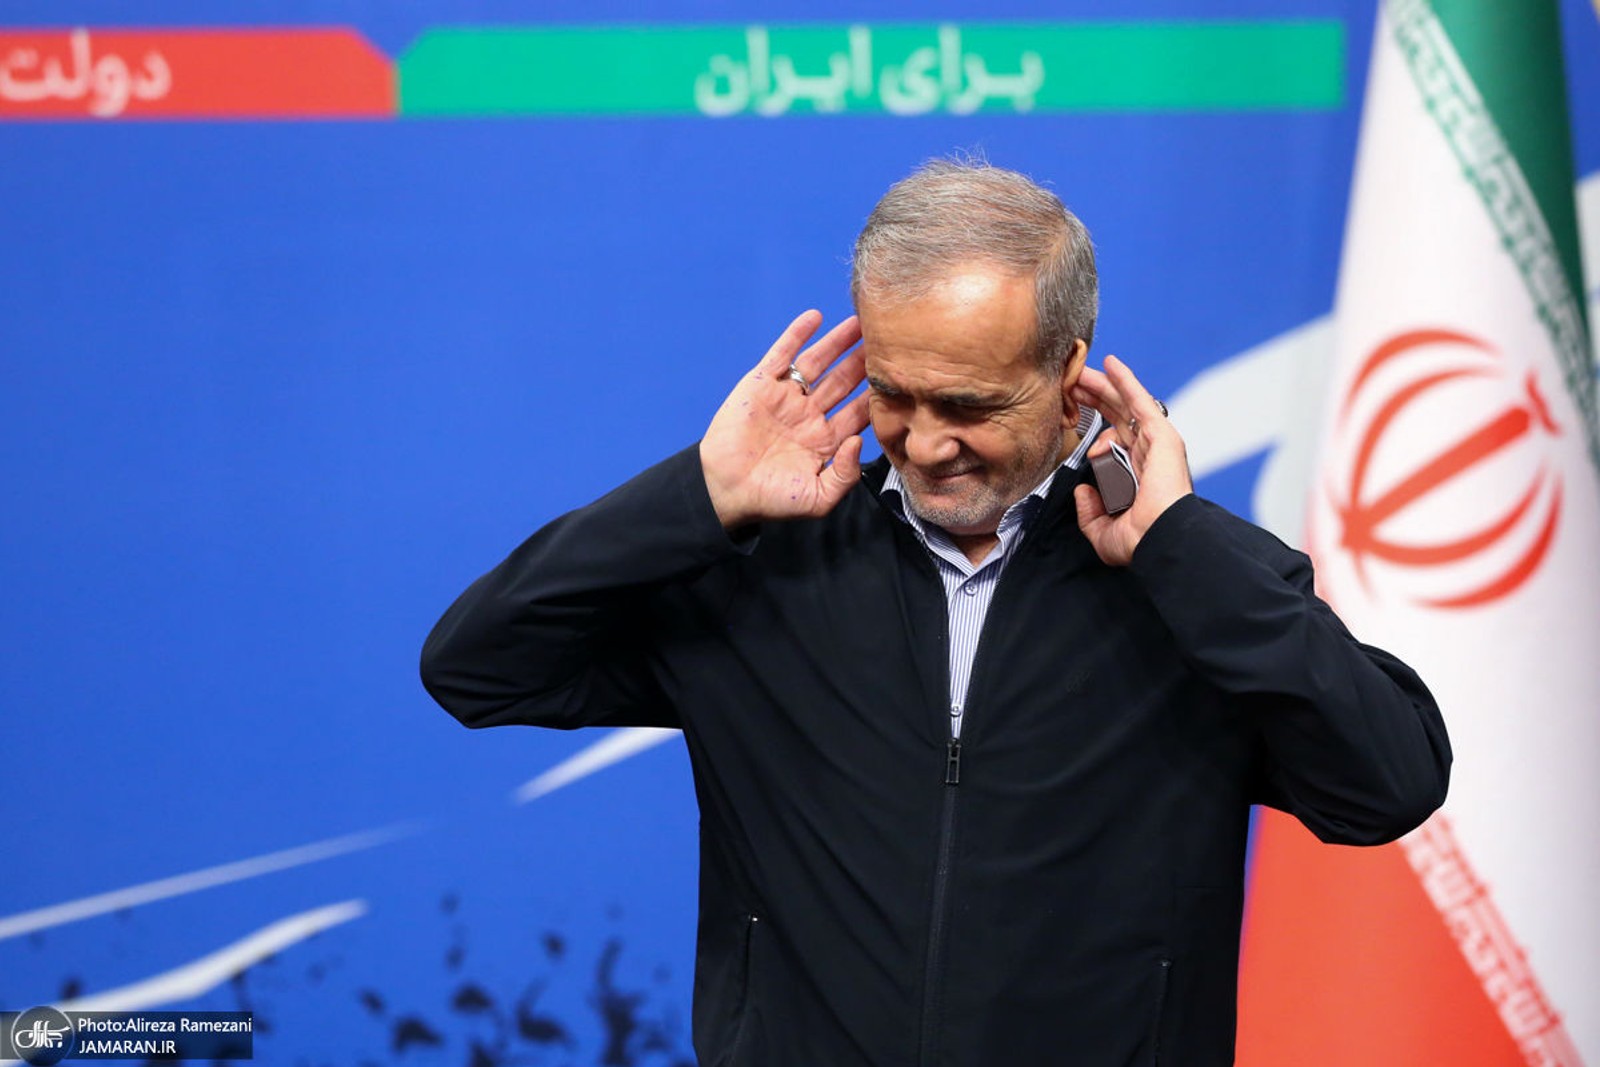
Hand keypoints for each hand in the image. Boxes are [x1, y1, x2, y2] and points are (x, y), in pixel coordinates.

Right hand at [701, 310, 869, 529]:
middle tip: (888, 340)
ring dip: (837, 342)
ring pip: (817, 363)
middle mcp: (809, 415)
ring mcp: (785, 397)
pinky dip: (796, 334)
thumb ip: (844, 475)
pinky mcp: (760, 385)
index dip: (877, 394)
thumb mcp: (818, 499)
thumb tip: (858, 441)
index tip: (900, 376)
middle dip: (863, 363)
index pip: (858, 412)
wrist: (726, 491)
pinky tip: (815, 317)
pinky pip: (781, 355)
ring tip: (859, 322)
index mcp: (826, 440)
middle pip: (843, 381)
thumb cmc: (772, 500)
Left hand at [1070, 355, 1192, 565]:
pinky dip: (1126, 381)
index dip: (1092, 424)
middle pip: (1117, 416)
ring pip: (1125, 405)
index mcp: (1136, 474)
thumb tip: (1082, 491)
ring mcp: (1155, 443)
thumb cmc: (1139, 541)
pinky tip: (1110, 364)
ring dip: (1102, 386)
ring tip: (1079, 372)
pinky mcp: (1161, 434)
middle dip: (1093, 398)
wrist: (1158, 538)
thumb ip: (1090, 513)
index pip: (1112, 439)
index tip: (1070, 414)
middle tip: (1070, 384)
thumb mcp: (1103, 531)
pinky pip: (1140, 401)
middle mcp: (1147, 455)